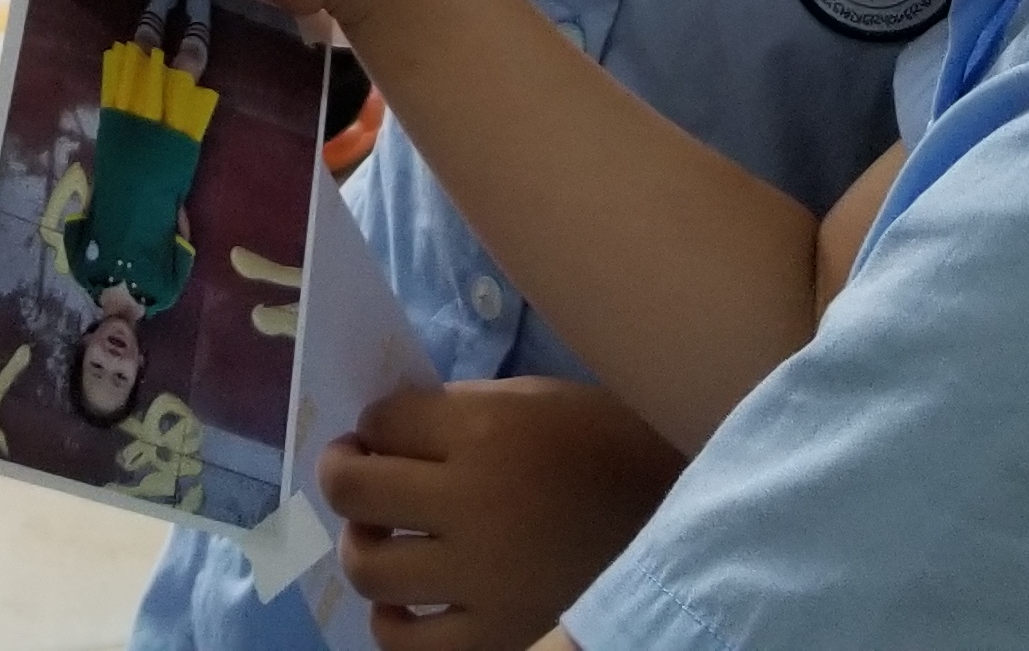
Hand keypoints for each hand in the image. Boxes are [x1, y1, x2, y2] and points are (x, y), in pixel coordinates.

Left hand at [321, 378, 684, 650]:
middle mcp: (473, 502)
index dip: (373, 426)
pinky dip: (393, 623)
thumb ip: (463, 414)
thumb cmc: (610, 449)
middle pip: (354, 491)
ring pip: (367, 569)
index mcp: (489, 430)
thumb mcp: (538, 402)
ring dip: (362, 548)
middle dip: (343, 475)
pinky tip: (408, 605)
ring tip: (382, 542)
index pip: (382, 422)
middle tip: (358, 476)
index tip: (383, 435)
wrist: (685, 526)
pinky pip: (406, 645)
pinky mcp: (498, 639)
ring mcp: (482, 579)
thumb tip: (389, 433)